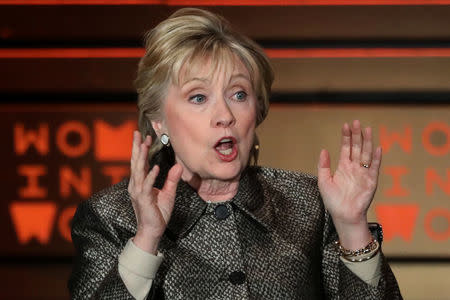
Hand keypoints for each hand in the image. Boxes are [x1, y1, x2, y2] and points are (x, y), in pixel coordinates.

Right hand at [128, 131, 182, 253]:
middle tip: (137, 133)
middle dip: (137, 147)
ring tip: (144, 145)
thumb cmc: (158, 213)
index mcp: (140, 182)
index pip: (140, 162)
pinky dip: (150, 176)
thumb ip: (172, 179)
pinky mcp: (143, 200)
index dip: (141, 149)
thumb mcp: (168, 193)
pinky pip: (147, 186)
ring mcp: (138, 192)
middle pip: (136, 162)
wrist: (152, 230)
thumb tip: (178, 166)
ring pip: (139, 171)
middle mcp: (136, 185)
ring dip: (142, 157)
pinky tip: (155, 167)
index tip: (144, 137)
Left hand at [317, 120, 381, 249]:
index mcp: (343, 167)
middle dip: (356, 135)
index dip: (346, 136)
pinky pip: (374, 167)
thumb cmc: (333, 201)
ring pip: (366, 154)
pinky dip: (376, 158)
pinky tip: (377, 147)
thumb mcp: (324, 181)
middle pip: (357, 147)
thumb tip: (324, 150)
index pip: (346, 148)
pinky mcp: (371, 181)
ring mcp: (363, 173)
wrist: (344, 215)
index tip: (345, 125)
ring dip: (367, 142)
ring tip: (367, 129)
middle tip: (356, 122)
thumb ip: (323, 165)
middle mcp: (354, 168)